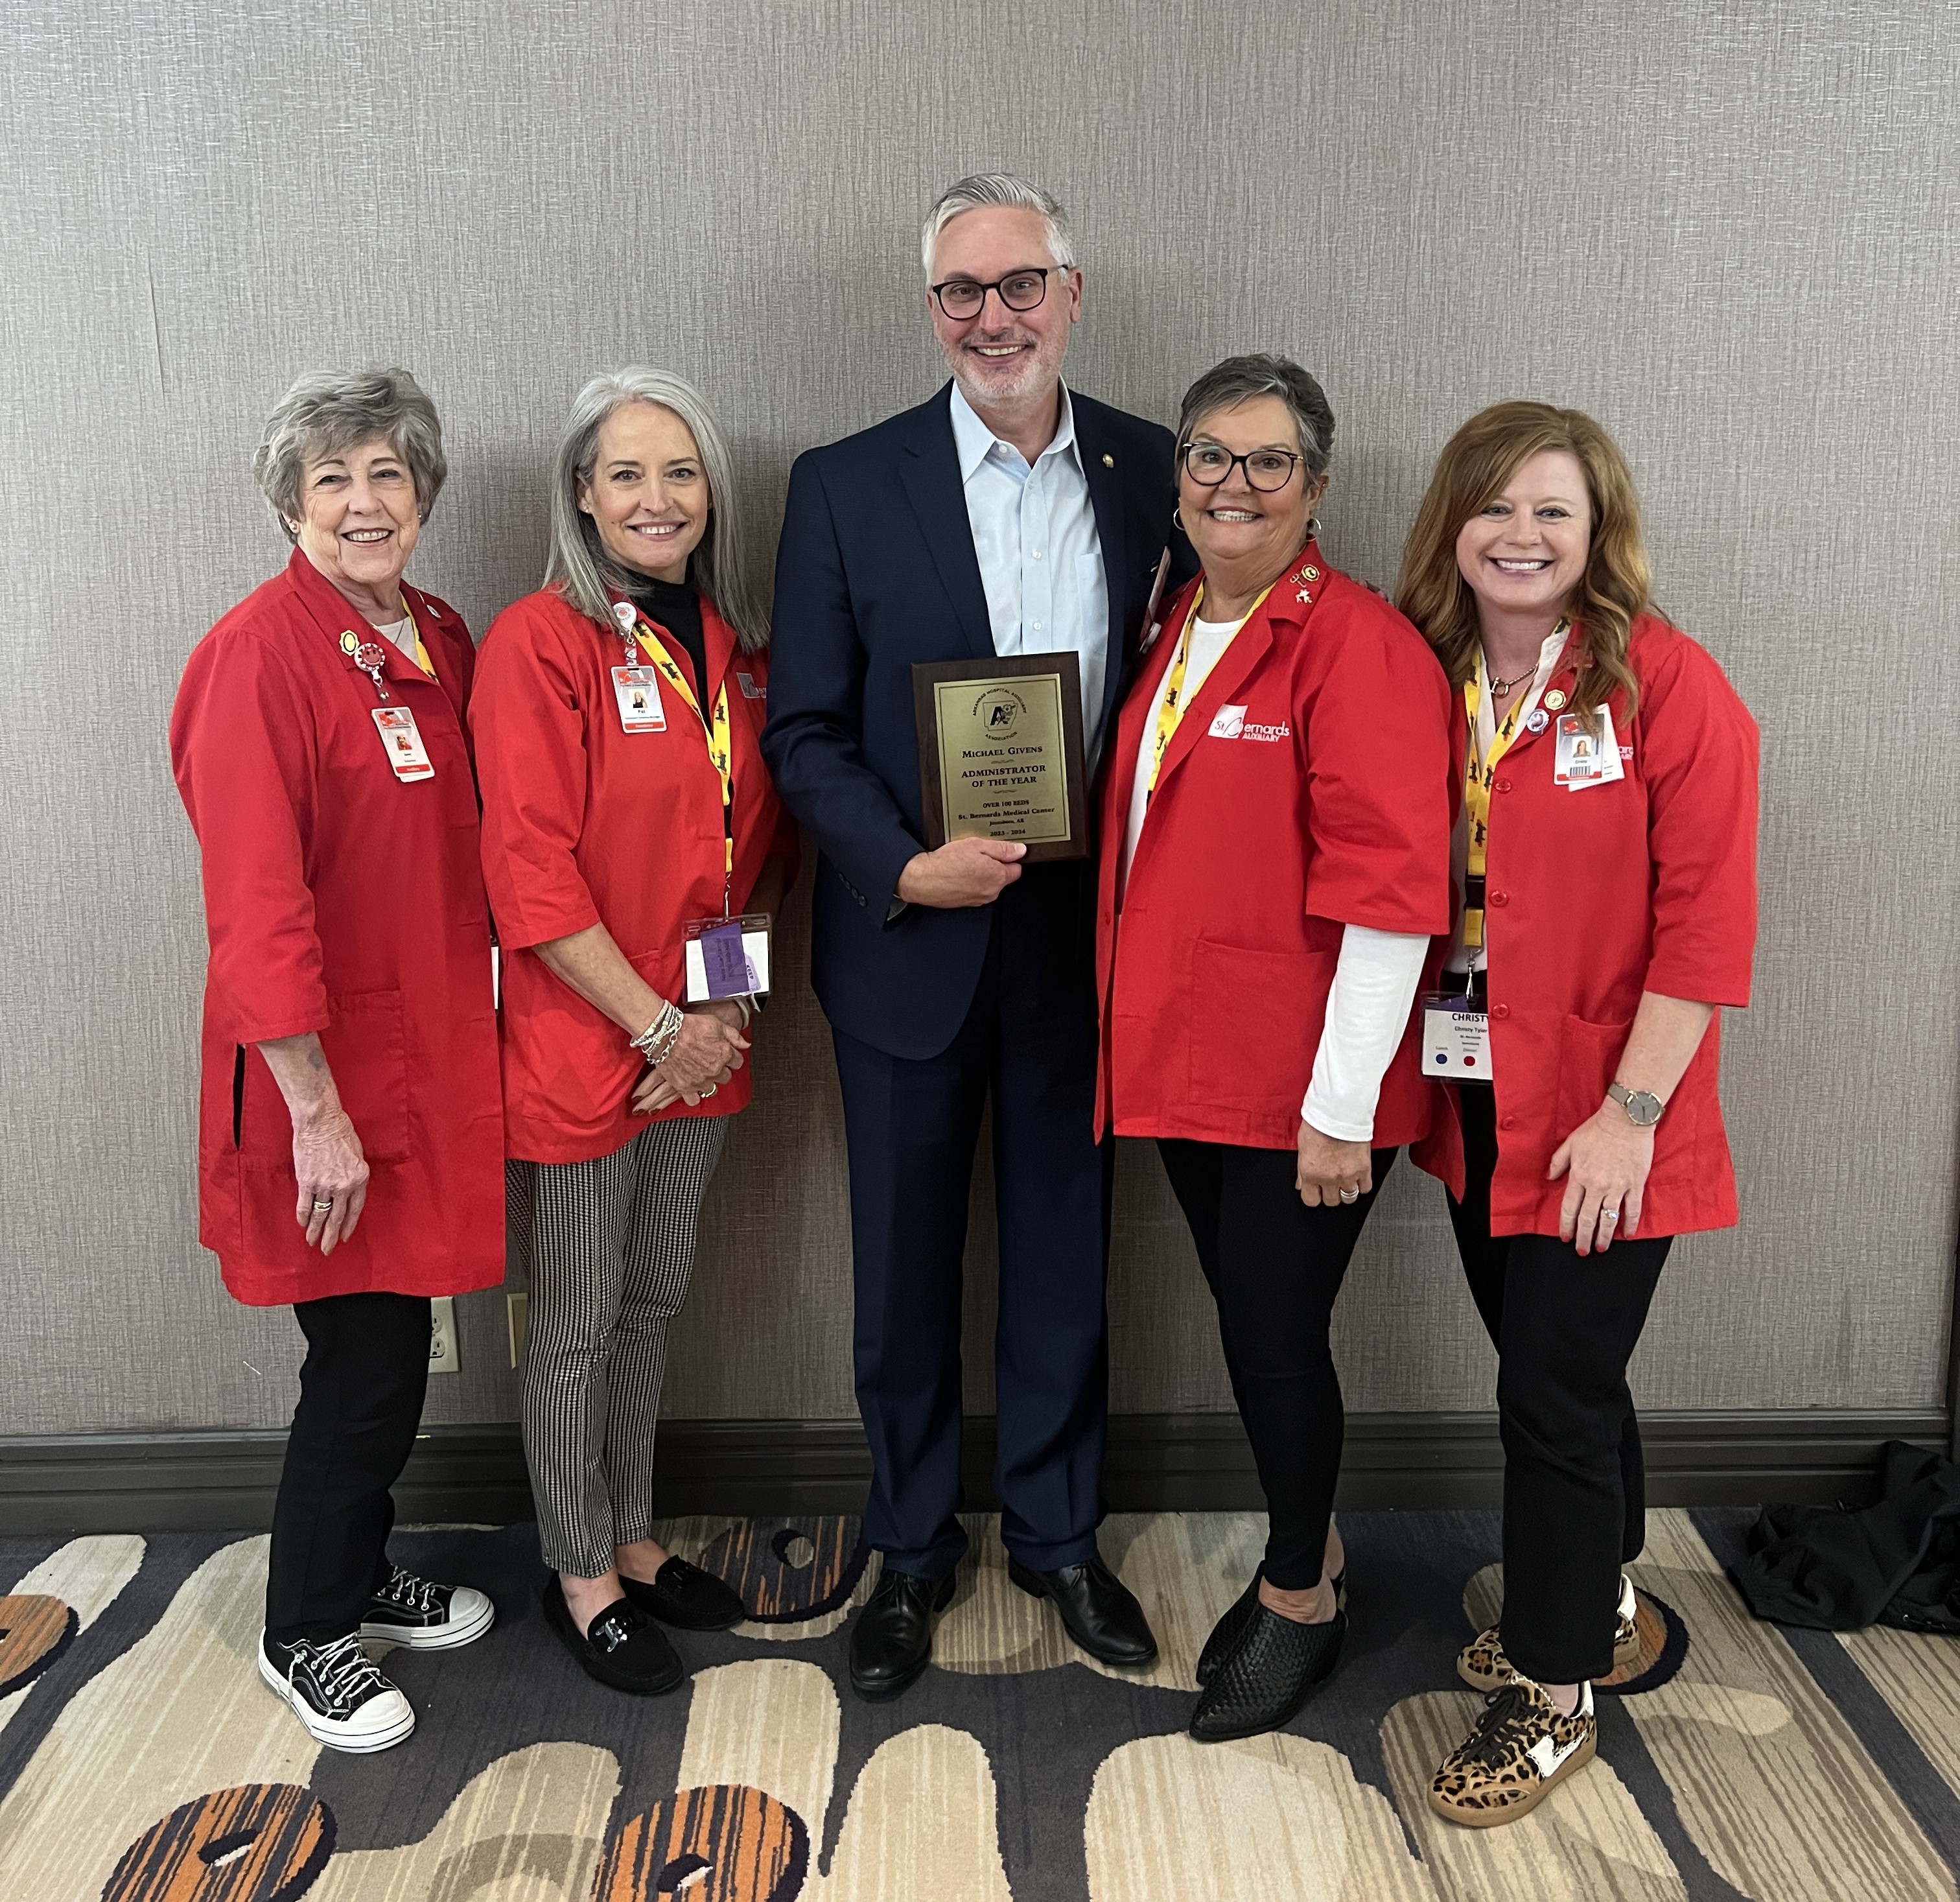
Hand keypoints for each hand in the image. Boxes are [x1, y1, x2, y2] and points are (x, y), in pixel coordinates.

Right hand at [291, 1104, 369, 1253]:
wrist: (321, 1122)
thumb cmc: (341, 1132)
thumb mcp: (357, 1155)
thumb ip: (354, 1174)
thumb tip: (348, 1189)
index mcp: (360, 1178)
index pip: (355, 1209)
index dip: (349, 1225)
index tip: (345, 1237)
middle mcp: (344, 1185)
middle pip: (337, 1217)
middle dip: (331, 1236)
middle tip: (327, 1250)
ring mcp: (325, 1185)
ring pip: (320, 1215)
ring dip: (314, 1230)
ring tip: (311, 1242)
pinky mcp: (307, 1182)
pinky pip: (304, 1205)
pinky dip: (302, 1217)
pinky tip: (302, 1225)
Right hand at [637, 1009, 746, 1110]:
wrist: (665, 1034)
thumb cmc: (688, 1026)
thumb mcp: (715, 1023)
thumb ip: (733, 1036)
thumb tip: (746, 1045)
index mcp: (725, 1053)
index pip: (738, 1062)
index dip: (731, 1058)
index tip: (725, 1057)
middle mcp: (715, 1069)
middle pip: (726, 1077)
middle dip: (720, 1070)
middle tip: (710, 1063)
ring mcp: (701, 1080)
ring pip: (712, 1089)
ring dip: (708, 1082)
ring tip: (700, 1074)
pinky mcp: (685, 1087)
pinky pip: (694, 1100)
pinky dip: (693, 1096)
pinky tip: (691, 1089)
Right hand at [896, 837, 1025, 907]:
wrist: (922, 879)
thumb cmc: (946, 863)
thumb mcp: (977, 845)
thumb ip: (1002, 849)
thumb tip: (1019, 850)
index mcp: (998, 876)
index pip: (1016, 868)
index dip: (1008, 857)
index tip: (998, 852)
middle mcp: (991, 891)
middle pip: (1003, 877)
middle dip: (994, 866)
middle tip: (977, 855)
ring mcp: (979, 899)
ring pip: (989, 884)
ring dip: (982, 874)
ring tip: (965, 863)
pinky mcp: (967, 903)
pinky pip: (976, 891)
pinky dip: (971, 883)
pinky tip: (959, 873)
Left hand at [1296, 1122, 1372, 1208]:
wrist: (1340, 1111)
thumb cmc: (1319, 1124)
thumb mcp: (1302, 1147)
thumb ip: (1302, 1170)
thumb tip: (1301, 1185)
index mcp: (1310, 1172)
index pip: (1311, 1201)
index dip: (1314, 1196)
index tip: (1317, 1192)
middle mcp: (1328, 1177)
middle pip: (1331, 1201)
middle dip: (1331, 1193)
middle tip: (1331, 1183)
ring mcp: (1347, 1175)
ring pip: (1349, 1198)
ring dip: (1346, 1191)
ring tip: (1345, 1181)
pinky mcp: (1364, 1169)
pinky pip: (1365, 1188)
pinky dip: (1362, 1184)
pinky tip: (1358, 1177)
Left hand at [1549, 1100, 1655, 1253]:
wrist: (1625, 1120)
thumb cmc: (1598, 1128)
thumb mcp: (1570, 1143)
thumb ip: (1558, 1162)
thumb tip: (1549, 1177)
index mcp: (1579, 1175)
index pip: (1569, 1207)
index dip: (1566, 1225)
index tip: (1565, 1236)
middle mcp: (1597, 1184)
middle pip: (1588, 1218)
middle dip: (1583, 1237)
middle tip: (1582, 1251)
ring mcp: (1617, 1186)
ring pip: (1609, 1218)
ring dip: (1604, 1236)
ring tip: (1601, 1248)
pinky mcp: (1635, 1184)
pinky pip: (1632, 1209)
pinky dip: (1630, 1224)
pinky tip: (1627, 1234)